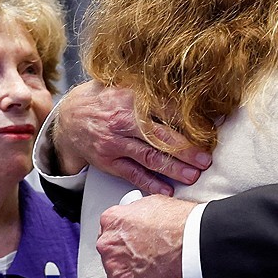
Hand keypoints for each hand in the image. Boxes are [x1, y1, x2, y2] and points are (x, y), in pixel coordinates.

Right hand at [52, 80, 210, 194]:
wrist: (69, 118)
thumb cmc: (104, 100)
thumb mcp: (126, 86)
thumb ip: (152, 92)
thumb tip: (188, 97)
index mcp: (132, 99)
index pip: (167, 111)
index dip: (189, 123)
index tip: (208, 132)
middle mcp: (124, 121)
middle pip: (161, 137)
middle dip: (186, 150)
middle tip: (205, 159)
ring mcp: (115, 143)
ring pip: (150, 158)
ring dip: (174, 169)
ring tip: (192, 176)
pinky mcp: (109, 161)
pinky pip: (133, 174)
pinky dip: (151, 184)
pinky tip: (167, 190)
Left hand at [97, 194, 195, 277]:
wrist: (193, 241)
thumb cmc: (180, 223)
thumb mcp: (154, 204)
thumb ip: (139, 214)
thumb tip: (143, 222)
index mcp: (113, 220)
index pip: (111, 233)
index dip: (125, 241)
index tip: (134, 246)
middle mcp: (108, 243)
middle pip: (112, 256)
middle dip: (126, 259)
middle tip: (145, 260)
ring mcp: (114, 266)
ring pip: (117, 277)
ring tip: (151, 277)